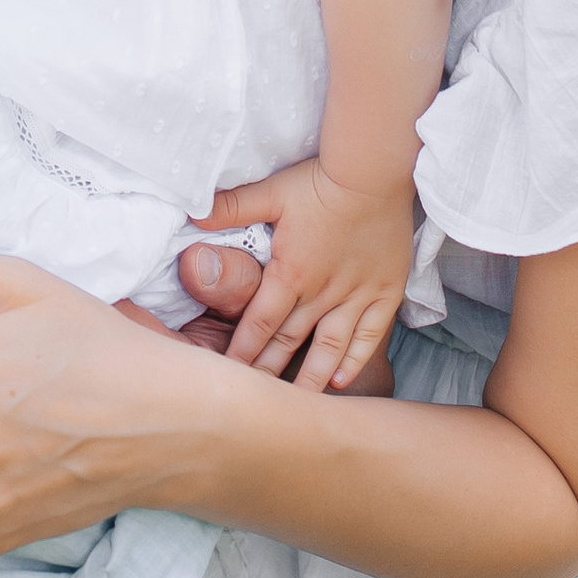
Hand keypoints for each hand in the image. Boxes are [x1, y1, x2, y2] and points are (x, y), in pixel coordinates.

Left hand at [197, 163, 412, 389]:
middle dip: (268, 373)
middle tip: (253, 403)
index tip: (227, 378)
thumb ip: (230, 207)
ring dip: (312, 378)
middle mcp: (321, 292)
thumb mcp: (270, 192)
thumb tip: (192, 214)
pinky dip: (355, 359)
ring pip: (329, 347)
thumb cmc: (321, 181)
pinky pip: (369, 334)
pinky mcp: (385, 292)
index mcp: (290, 273)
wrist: (374, 172)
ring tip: (298, 405)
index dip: (241, 353)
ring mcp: (356, 295)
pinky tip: (342, 380)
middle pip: (288, 341)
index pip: (258, 324)